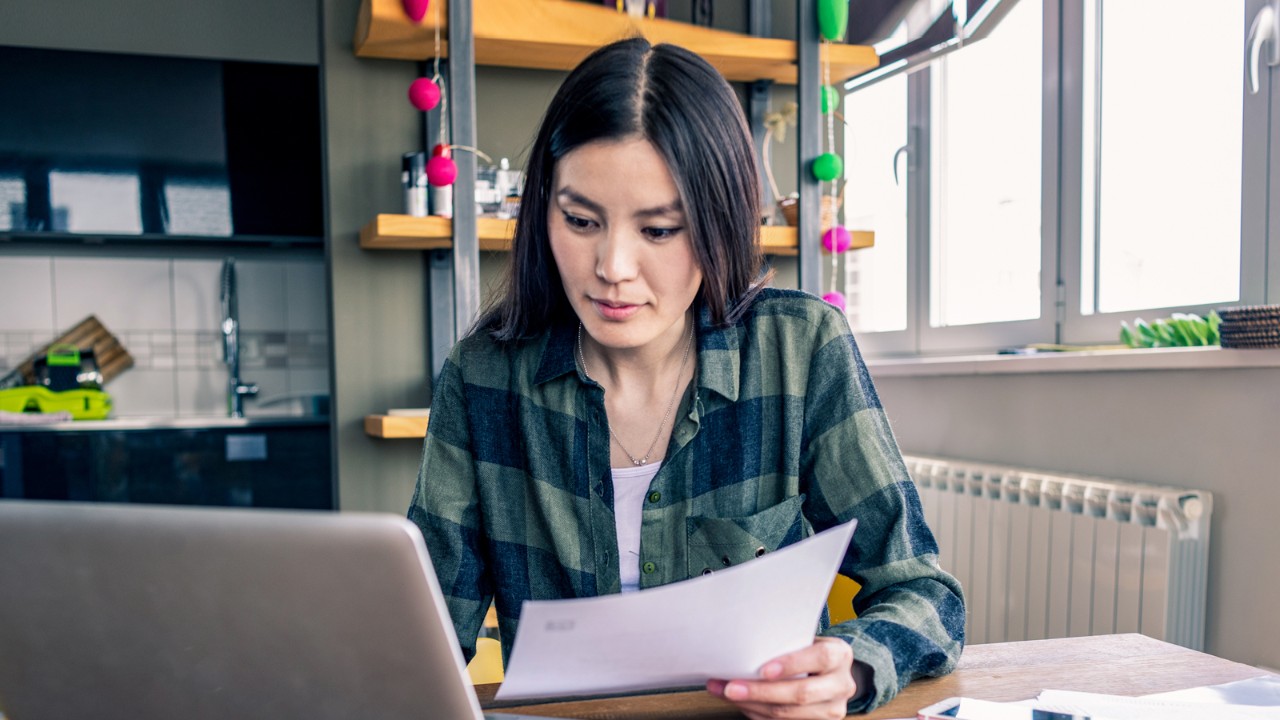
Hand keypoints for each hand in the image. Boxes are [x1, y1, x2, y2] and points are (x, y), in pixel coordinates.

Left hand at [706, 637, 857, 719]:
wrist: (833, 675)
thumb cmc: (812, 652)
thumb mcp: (808, 641)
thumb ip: (787, 645)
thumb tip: (743, 648)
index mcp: (840, 656)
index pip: (820, 658)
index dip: (791, 664)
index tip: (763, 670)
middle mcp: (841, 685)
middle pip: (801, 694)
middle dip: (761, 692)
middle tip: (731, 688)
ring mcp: (832, 710)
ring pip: (789, 714)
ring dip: (752, 706)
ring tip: (726, 694)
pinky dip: (757, 714)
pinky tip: (741, 704)